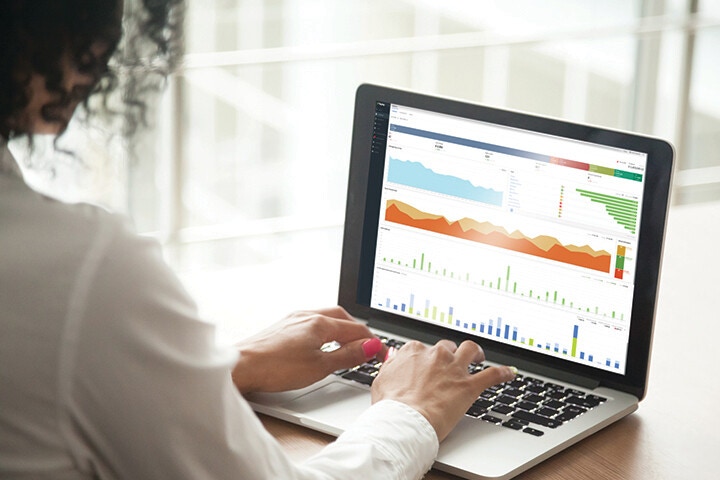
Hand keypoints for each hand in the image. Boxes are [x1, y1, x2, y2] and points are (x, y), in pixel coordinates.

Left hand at [232, 307, 384, 393]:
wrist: (241, 366)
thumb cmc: (276, 367)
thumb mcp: (320, 366)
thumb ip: (347, 356)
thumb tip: (370, 347)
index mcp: (320, 323)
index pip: (356, 329)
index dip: (372, 342)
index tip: (381, 353)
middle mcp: (307, 315)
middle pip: (342, 317)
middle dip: (358, 331)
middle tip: (368, 346)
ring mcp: (293, 318)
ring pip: (326, 317)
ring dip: (341, 328)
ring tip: (349, 344)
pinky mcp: (283, 326)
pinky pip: (312, 322)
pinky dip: (325, 330)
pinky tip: (322, 341)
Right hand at [371, 339, 515, 441]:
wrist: (405, 421)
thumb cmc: (391, 406)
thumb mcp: (382, 380)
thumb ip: (391, 365)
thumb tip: (395, 356)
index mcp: (413, 352)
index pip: (422, 348)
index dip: (425, 358)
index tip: (426, 365)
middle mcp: (435, 355)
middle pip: (446, 348)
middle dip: (449, 355)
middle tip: (449, 366)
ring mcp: (454, 369)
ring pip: (470, 350)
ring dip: (476, 353)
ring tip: (478, 357)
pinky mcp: (469, 386)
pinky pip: (492, 374)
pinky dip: (503, 372)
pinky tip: (510, 373)